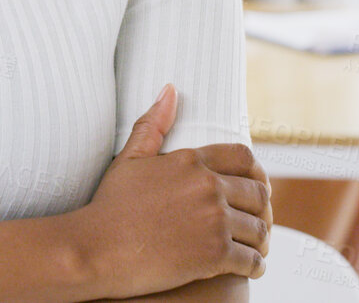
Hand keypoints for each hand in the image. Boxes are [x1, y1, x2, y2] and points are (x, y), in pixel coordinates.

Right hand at [67, 84, 271, 298]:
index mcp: (191, 162)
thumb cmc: (108, 207)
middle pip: (257, 193)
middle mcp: (208, 187)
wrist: (96, 249)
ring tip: (257, 248)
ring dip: (260, 240)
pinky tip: (251, 268)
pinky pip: (251, 259)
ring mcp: (214, 221)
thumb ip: (152, 125)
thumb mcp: (129, 159)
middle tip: (259, 221)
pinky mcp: (214, 254)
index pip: (243, 158)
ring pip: (258, 228)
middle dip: (262, 209)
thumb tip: (170, 90)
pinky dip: (255, 265)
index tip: (257, 188)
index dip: (256, 174)